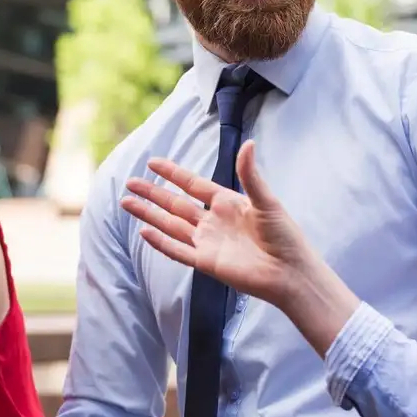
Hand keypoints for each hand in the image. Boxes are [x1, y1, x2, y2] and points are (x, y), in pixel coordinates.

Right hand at [120, 140, 320, 307]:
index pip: (193, 184)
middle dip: (153, 193)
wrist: (290, 273)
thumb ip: (250, 175)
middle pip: (176, 203)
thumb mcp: (267, 201)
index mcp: (228, 203)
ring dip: (149, 214)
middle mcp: (214, 221)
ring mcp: (208, 242)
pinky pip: (177, 250)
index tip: (152, 162)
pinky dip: (160, 241)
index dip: (173, 173)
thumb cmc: (285, 236)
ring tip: (126, 202)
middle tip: (130, 182)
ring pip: (171, 225)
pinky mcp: (206, 262)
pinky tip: (144, 231)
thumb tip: (248, 143)